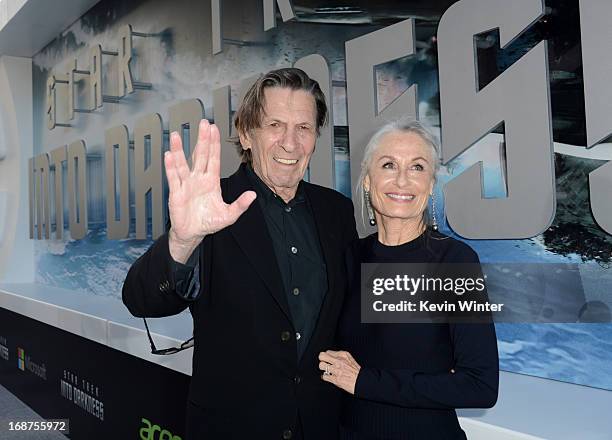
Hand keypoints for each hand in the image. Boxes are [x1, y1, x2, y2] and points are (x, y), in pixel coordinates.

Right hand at [165, 119, 255, 262]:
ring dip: (179, 150)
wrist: (192, 233)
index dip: (214, 144)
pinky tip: (169, 155)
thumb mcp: (229, 216)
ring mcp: (186, 184)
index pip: (214, 159)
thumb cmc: (209, 222)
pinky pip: (173, 178)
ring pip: (183, 163)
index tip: (214, 129)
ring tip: (177, 135)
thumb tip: (252, 195)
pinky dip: (171, 167)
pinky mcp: (176, 193)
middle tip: (203, 123)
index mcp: (211, 181)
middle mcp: (198, 179)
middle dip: (202, 139)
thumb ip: (240, 205)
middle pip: (200, 155)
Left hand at [318, 350, 360, 394]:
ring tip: (327, 370)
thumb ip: (339, 355)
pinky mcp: (335, 379)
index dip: (327, 356)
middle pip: (322, 356)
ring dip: (323, 368)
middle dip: (322, 360)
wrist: (361, 381)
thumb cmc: (356, 371)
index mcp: (343, 355)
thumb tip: (329, 354)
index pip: (327, 352)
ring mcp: (336, 370)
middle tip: (324, 363)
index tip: (329, 359)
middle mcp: (339, 361)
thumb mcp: (349, 358)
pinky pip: (324, 376)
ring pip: (321, 365)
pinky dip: (325, 377)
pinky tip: (329, 377)